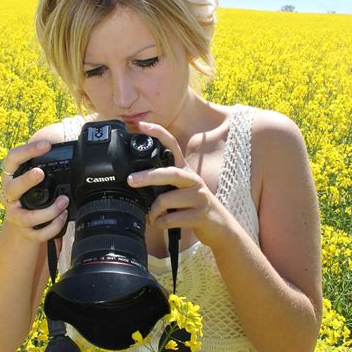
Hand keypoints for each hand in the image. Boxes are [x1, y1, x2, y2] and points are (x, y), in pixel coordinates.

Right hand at [0, 140, 68, 241]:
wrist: (22, 225)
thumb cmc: (30, 195)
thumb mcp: (32, 178)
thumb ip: (43, 164)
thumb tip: (63, 143)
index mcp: (11, 177)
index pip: (12, 159)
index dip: (27, 150)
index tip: (46, 145)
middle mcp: (10, 196)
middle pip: (12, 188)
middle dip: (26, 180)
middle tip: (40, 173)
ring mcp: (16, 215)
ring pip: (26, 217)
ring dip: (48, 210)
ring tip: (64, 202)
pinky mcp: (26, 232)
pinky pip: (38, 233)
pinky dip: (53, 226)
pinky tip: (63, 217)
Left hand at [127, 122, 227, 249]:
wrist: (220, 227)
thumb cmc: (194, 206)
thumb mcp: (181, 189)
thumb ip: (164, 182)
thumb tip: (136, 180)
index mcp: (185, 171)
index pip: (173, 145)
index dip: (158, 133)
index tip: (142, 125)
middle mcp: (193, 181)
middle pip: (170, 173)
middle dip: (149, 176)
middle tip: (131, 180)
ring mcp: (199, 197)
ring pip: (167, 199)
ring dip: (154, 210)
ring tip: (151, 216)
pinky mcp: (200, 215)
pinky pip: (172, 218)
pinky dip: (161, 223)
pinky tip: (161, 223)